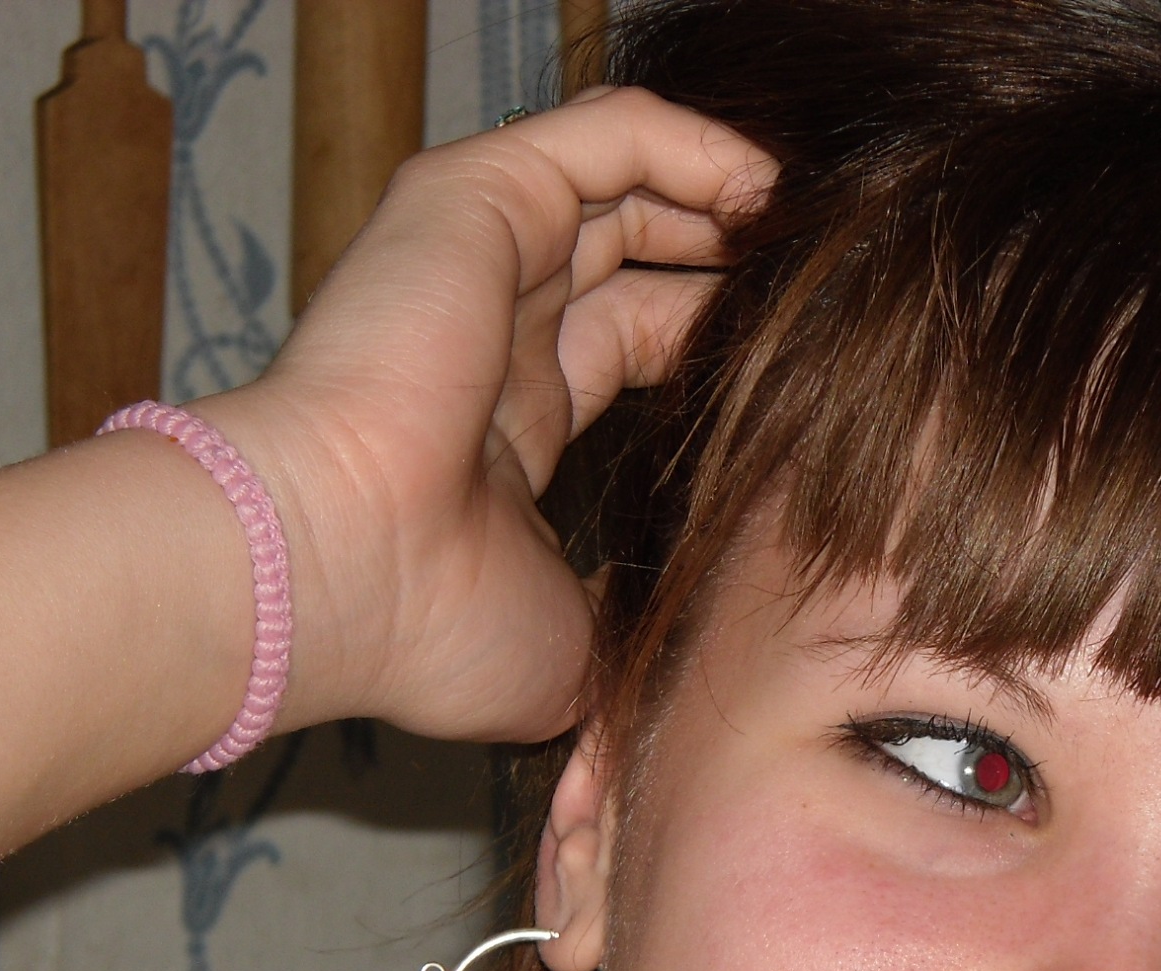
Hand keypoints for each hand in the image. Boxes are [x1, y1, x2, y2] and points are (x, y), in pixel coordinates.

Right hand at [202, 88, 773, 743]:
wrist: (338, 574)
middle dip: (727, 270)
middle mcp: (487, 332)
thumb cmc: (434, 631)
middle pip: (633, 261)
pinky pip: (609, 135)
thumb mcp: (571, 645)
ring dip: (723, 200)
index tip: (801, 374)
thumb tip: (692, 640)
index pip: (627, 345)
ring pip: (622, 184)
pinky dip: (695, 144)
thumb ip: (627, 609)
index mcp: (504, 428)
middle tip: (822, 298)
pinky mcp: (472, 200)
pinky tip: (765, 189)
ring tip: (808, 235)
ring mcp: (474, 259)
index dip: (712, 348)